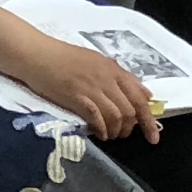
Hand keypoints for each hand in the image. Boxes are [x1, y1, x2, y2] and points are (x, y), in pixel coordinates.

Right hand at [17, 31, 158, 140]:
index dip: (148, 120)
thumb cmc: (65, 58)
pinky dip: (101, 129)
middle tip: (121, 134)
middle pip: (130, 110)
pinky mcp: (76, 97)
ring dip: (115, 131)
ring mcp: (92, 88)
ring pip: (116, 116)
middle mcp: (107, 78)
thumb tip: (145, 95)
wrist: (38, 54)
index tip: (153, 137)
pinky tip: (99, 133)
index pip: (139, 97)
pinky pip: (97, 117)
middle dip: (129, 128)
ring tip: (109, 135)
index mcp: (113, 69)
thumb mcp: (98, 62)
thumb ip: (121, 78)